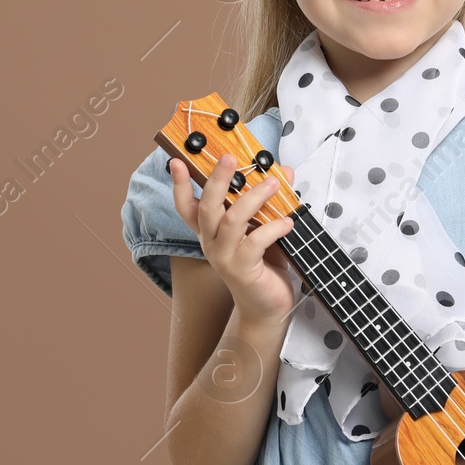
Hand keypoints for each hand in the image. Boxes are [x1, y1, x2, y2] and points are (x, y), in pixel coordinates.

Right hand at [171, 152, 298, 326]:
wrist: (267, 306)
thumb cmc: (264, 264)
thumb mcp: (266, 227)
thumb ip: (272, 200)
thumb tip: (285, 171)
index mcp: (210, 231)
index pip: (187, 205)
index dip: (180, 184)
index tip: (177, 161)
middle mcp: (211, 242)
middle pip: (207, 206)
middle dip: (217, 179)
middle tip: (230, 157)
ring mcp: (224, 257)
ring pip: (232, 220)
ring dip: (254, 198)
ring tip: (274, 184)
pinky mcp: (241, 270)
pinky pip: (255, 243)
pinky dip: (272, 229)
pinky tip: (288, 222)